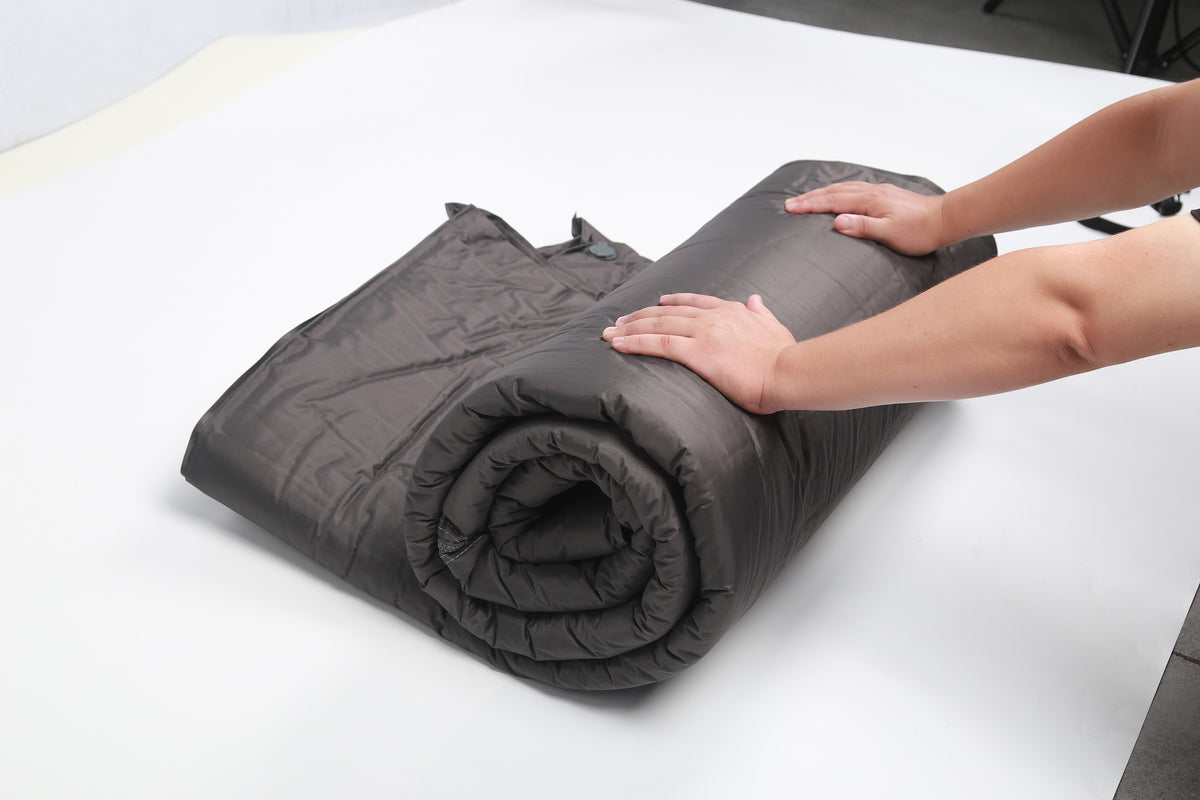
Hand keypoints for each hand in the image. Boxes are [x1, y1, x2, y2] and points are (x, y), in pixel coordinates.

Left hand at [601, 293, 795, 413]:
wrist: (789, 372)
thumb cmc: (785, 357)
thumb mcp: (775, 327)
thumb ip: (761, 314)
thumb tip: (755, 299)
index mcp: (731, 311)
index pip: (694, 302)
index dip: (671, 301)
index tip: (657, 302)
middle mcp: (713, 317)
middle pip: (667, 312)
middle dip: (640, 316)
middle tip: (619, 321)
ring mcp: (704, 333)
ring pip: (657, 325)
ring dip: (630, 327)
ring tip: (610, 333)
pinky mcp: (698, 353)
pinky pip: (659, 344)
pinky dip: (635, 342)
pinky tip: (619, 344)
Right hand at [784, 181, 947, 255]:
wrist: (945, 220)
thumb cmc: (919, 231)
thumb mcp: (889, 233)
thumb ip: (862, 227)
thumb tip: (836, 220)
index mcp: (869, 201)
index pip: (832, 202)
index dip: (809, 205)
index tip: (791, 208)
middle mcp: (872, 192)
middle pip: (834, 192)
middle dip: (810, 198)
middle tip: (790, 204)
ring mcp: (879, 192)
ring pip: (844, 188)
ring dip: (823, 192)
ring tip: (807, 198)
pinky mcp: (886, 195)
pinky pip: (855, 189)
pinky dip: (839, 190)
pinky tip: (839, 194)